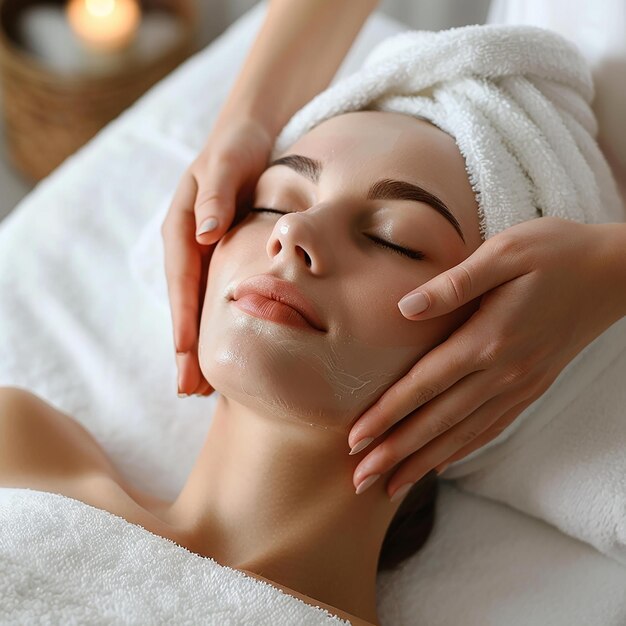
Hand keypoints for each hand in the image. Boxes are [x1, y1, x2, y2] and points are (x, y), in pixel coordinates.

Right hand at [161, 114, 273, 395]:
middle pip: (185, 304)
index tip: (185, 354)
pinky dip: (214, 326)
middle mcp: (187, 246)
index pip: (182, 281)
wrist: (246, 138)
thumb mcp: (228, 164)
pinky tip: (222, 350)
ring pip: (197, 307)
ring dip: (196, 346)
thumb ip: (216, 197)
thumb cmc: (237, 148)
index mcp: (182, 227)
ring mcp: (202, 255)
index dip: (182, 319)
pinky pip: (213, 297)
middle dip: (185, 348)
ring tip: (200, 387)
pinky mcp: (218, 258)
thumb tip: (203, 233)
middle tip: (190, 390)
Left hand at [348, 217, 625, 500]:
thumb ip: (455, 284)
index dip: (387, 414)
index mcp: (488, 338)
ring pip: (463, 433)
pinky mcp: (532, 386)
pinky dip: (463, 450)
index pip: (425, 384)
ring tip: (391, 486)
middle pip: (439, 421)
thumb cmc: (555, 252)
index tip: (355, 439)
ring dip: (423, 461)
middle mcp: (503, 372)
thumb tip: (405, 308)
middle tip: (360, 480)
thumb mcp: (505, 252)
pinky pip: (492, 427)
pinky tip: (442, 463)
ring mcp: (520, 384)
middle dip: (396, 452)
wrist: (614, 272)